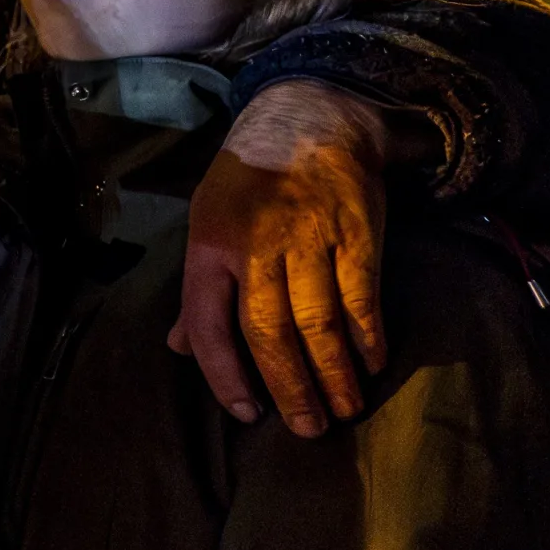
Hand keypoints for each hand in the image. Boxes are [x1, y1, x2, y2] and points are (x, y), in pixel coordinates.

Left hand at [172, 80, 406, 435]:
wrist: (308, 120)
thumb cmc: (248, 183)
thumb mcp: (207, 223)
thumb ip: (198, 291)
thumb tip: (178, 349)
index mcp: (210, 244)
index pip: (207, 322)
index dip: (224, 373)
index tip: (246, 412)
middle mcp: (256, 243)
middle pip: (268, 331)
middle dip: (289, 386)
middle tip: (309, 429)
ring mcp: (308, 237)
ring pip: (318, 321)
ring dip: (334, 373)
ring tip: (344, 409)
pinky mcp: (355, 233)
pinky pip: (361, 296)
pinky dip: (368, 336)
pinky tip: (370, 364)